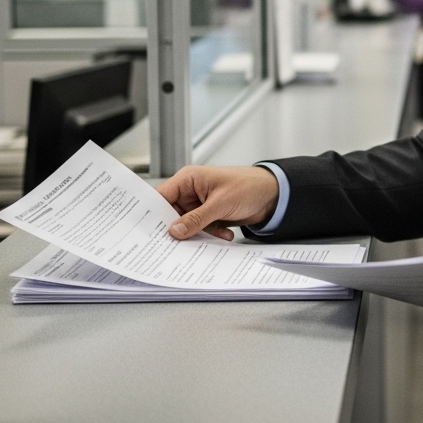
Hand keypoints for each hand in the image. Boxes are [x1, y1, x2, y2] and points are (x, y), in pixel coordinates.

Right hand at [156, 165, 280, 240]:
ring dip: (199, 233)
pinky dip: (211, 234)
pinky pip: (201, 228)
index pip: (161, 197)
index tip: (149, 231)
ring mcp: (200, 204)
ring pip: (187, 224)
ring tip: (212, 236)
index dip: (153, 213)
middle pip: (172, 214)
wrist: (274, 194)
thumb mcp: (221, 203)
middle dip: (178, 229)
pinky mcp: (210, 214)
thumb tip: (175, 230)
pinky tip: (224, 235)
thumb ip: (197, 218)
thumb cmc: (249, 186)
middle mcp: (191, 191)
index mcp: (189, 179)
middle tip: (177, 244)